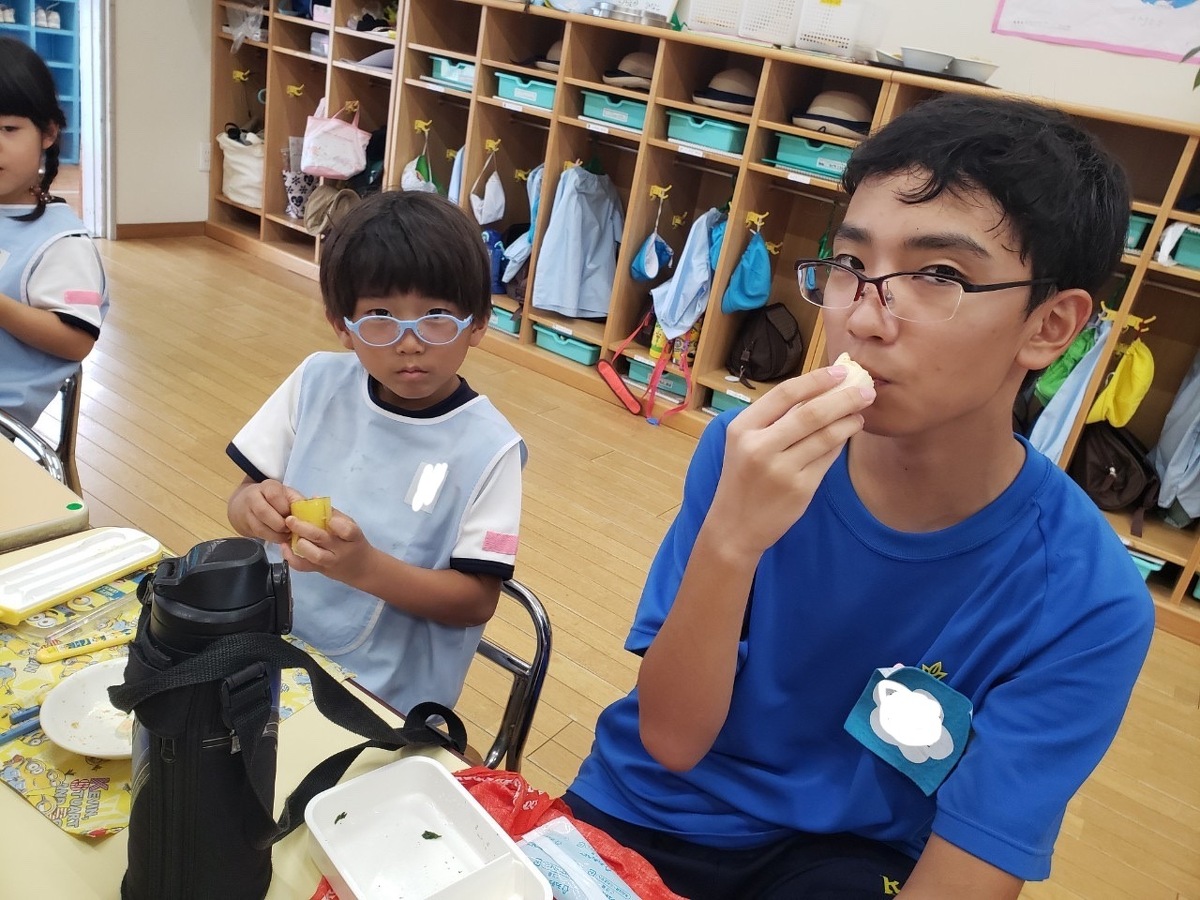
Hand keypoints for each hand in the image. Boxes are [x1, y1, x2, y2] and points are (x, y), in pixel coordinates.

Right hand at [227, 478, 297, 543]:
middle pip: (264, 512)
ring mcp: (246, 512)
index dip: (284, 508)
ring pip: (260, 527)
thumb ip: (298, 501)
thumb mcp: (286, 494)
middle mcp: (253, 497)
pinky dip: (272, 539)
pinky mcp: (244, 526)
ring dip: (277, 535)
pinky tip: (280, 538)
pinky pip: (258, 535)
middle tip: (290, 529)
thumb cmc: (274, 499)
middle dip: (280, 524)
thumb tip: (311, 510)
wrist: (244, 503)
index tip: (292, 515)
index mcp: (267, 486)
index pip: (274, 495)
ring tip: (287, 535)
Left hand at [279, 507, 373, 584]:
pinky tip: (285, 547)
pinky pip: (303, 566)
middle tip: (290, 519)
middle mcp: (340, 550)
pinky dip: (291, 557)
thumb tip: (313, 498)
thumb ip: (334, 513)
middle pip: (322, 539)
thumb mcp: (351, 525)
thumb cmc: (354, 542)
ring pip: (313, 555)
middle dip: (304, 528)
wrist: (362, 569)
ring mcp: (330, 562)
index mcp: (352, 537)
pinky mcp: (320, 570)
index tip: (327, 518)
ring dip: (299, 543)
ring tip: (288, 534)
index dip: (337, 524)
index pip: (348, 531)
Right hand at [710, 364, 874, 557]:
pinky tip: (847, 435)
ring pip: (825, 436)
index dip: (816, 380)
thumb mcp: (745, 444)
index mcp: (742, 428)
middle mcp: (759, 447)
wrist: (735, 526)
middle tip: (865, 389)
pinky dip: (840, 443)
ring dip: (848, 420)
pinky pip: (827, 458)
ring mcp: (780, 469)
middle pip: (811, 413)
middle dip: (843, 397)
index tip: (840, 371)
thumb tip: (818, 390)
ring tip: (860, 413)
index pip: (785, 394)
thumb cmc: (743, 479)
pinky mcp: (799, 488)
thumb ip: (775, 419)